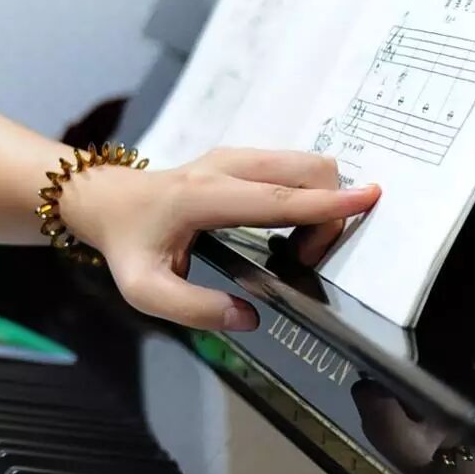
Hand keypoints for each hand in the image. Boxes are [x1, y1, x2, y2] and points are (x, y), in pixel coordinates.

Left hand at [59, 147, 380, 330]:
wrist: (107, 202)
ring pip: (305, 164)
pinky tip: (288, 226)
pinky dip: (308, 194)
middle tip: (304, 258)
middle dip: (327, 215)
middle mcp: (223, 167)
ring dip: (321, 203)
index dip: (323, 204)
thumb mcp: (145, 290)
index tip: (367, 199)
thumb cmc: (127, 246)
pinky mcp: (241, 157)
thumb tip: (247, 317)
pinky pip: (294, 167)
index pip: (275, 199)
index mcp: (201, 198)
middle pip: (305, 172)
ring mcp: (233, 157)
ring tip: (296, 247)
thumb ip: (192, 309)